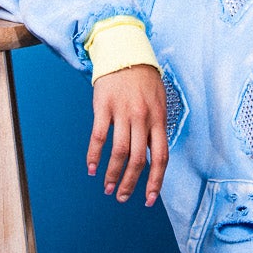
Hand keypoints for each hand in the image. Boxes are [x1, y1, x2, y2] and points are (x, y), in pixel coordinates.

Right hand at [85, 65, 167, 205]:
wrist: (125, 52)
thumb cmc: (144, 81)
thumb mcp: (159, 103)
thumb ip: (155, 129)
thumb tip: (151, 158)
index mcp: (159, 119)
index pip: (161, 157)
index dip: (155, 181)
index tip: (148, 199)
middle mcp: (142, 118)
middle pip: (138, 160)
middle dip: (130, 184)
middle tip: (122, 198)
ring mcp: (122, 112)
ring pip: (119, 152)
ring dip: (112, 174)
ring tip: (108, 188)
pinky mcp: (103, 107)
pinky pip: (99, 136)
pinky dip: (94, 155)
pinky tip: (91, 168)